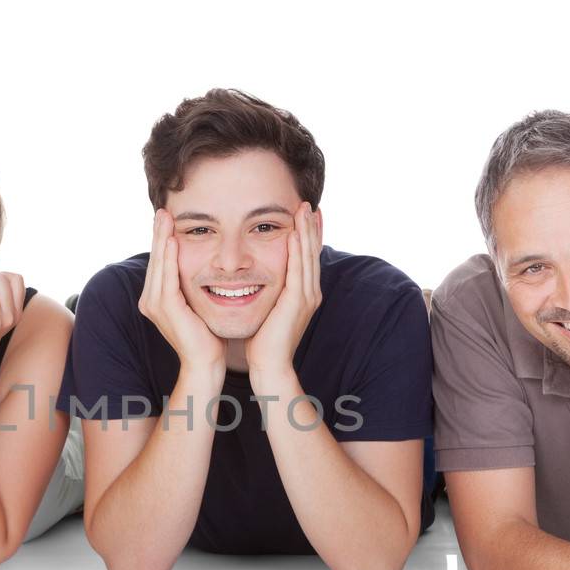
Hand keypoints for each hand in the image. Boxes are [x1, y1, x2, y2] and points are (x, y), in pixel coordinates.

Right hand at [137, 209, 223, 374]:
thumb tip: (203, 267)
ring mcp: (155, 305)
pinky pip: (167, 279)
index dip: (162, 240)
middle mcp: (150, 300)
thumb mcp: (197, 304)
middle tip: (162, 210)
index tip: (167, 218)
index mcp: (156, 298)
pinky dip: (169, 259)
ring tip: (165, 218)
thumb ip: (192, 286)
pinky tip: (173, 242)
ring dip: (162, 239)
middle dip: (159, 234)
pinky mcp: (166, 309)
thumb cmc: (207, 336)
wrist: (206, 364)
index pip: (160, 263)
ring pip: (159, 265)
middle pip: (156, 260)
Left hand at [245, 201, 321, 385]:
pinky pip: (298, 271)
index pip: (308, 257)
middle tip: (310, 204)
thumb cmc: (264, 341)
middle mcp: (310, 293)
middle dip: (312, 227)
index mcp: (304, 294)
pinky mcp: (296, 303)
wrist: (270, 366)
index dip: (309, 235)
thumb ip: (269, 292)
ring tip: (304, 210)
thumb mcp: (269, 309)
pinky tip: (294, 234)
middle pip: (313, 252)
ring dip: (307, 232)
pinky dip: (297, 251)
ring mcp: (306, 298)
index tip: (307, 214)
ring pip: (308, 257)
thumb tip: (256, 278)